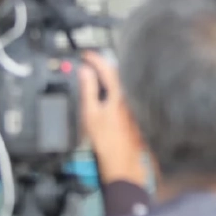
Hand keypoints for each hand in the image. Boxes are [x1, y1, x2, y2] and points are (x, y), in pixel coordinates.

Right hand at [80, 52, 146, 186]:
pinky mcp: (131, 113)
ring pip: (119, 84)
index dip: (96, 58)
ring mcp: (131, 105)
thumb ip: (88, 90)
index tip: (86, 54)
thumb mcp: (91, 113)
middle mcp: (128, 96)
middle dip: (102, 65)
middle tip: (89, 61)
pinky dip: (110, 88)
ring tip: (93, 74)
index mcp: (119, 93)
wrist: (122, 162)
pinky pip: (120, 94)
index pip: (108, 68)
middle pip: (116, 74)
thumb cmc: (106, 141)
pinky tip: (104, 94)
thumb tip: (85, 71)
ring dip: (106, 76)